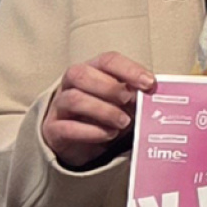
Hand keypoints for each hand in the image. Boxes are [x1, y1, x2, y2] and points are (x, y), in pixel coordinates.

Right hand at [42, 52, 154, 168]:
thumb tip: (153, 96)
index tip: (149, 83)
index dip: (128, 69)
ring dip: (103, 110)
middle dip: (109, 87)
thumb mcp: (122, 104)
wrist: (78, 145)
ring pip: (73, 99)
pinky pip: (66, 127)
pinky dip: (91, 131)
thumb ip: (135, 97)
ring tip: (122, 122)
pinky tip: (108, 135)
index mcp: (91, 71)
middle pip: (81, 74)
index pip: (107, 60)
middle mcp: (70, 85)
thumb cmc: (102, 118)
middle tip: (128, 100)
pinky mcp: (52, 129)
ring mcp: (59, 106)